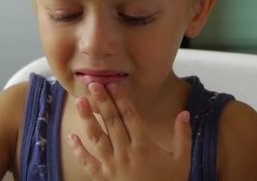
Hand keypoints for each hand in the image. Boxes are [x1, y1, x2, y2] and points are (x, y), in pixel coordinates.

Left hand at [68, 83, 191, 180]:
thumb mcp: (183, 160)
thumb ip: (183, 135)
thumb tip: (185, 113)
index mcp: (145, 146)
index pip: (130, 117)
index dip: (121, 99)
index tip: (113, 85)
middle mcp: (127, 153)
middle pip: (112, 123)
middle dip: (102, 102)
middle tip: (93, 85)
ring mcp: (113, 166)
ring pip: (97, 139)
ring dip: (88, 119)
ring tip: (80, 102)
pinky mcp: (104, 179)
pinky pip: (88, 163)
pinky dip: (78, 151)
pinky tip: (71, 136)